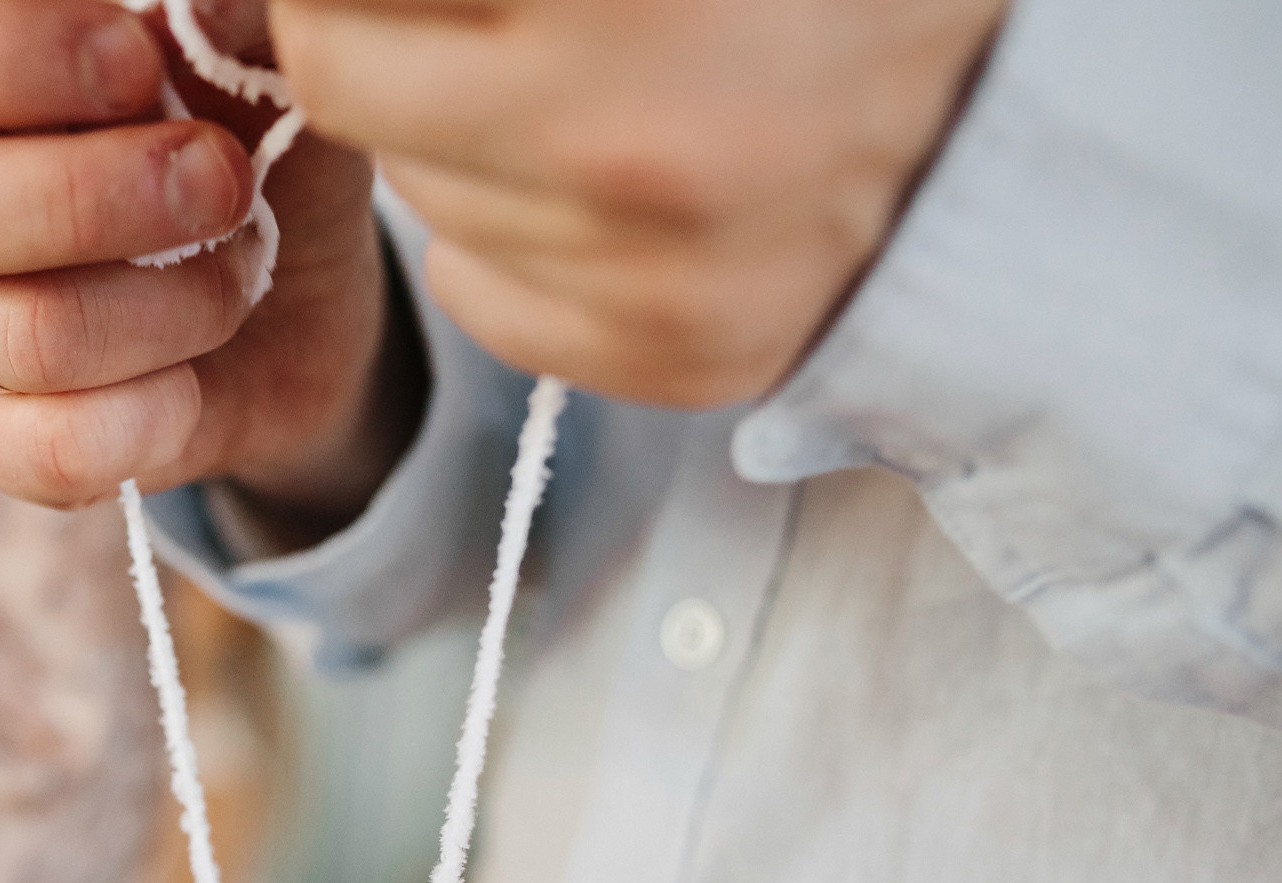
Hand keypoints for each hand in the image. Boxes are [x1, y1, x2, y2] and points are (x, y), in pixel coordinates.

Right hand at [0, 0, 421, 518]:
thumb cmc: (250, 136)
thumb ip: (220, 16)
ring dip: (167, 307)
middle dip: (92, 199)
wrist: (297, 296)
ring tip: (240, 273)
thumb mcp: (256, 54)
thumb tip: (209, 2)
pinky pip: (45, 451)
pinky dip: (149, 418)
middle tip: (221, 175)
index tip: (138, 63)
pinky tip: (195, 381)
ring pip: (12, 336)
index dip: (0, 58)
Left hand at [271, 0, 1009, 407]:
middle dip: (362, 13)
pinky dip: (502, 223)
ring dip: (447, 116)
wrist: (1032, 102)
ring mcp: (652, 267)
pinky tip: (597, 166)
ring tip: (570, 66)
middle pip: (341, 70)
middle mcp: (632, 129)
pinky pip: (475, 286)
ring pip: (410, 183)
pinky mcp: (672, 356)